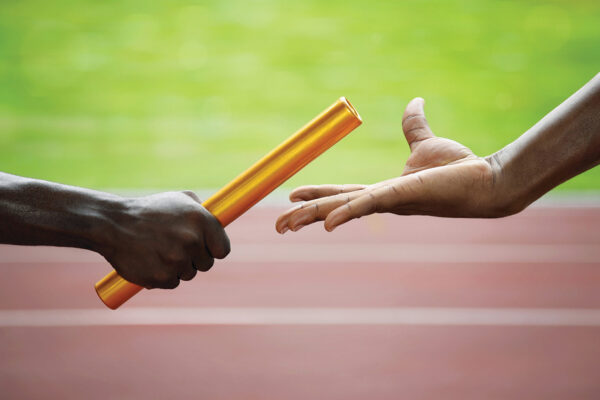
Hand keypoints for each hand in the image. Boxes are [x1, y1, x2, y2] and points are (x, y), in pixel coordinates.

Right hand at [98, 191, 229, 288]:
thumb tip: (218, 221)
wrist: (112, 224)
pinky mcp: (162, 278)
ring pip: (188, 274)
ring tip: (159, 250)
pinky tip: (151, 261)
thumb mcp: (178, 199)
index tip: (207, 249)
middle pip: (207, 264)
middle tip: (176, 247)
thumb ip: (201, 210)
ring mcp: (177, 261)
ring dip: (178, 267)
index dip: (214, 250)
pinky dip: (163, 276)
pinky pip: (172, 283)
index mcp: (201, 220)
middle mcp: (192, 241)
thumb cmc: (148, 211)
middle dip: (195, 259)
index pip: (223, 249)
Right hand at [276, 98, 502, 232]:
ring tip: (286, 226)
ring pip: (343, 209)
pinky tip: (326, 223)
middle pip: (335, 207)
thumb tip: (415, 102)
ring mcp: (390, 202)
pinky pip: (368, 204)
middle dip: (304, 217)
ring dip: (313, 218)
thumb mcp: (427, 144)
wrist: (486, 180)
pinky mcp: (402, 195)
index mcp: (384, 191)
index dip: (317, 196)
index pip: (343, 193)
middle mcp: (382, 201)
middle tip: (278, 226)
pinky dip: (346, 213)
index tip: (292, 197)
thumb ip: (414, 126)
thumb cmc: (459, 167)